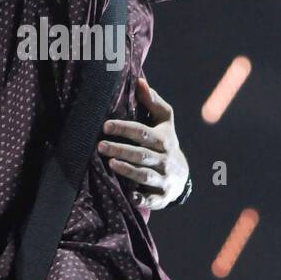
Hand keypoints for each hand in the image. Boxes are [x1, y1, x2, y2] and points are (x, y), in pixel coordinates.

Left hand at [97, 75, 188, 209]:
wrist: (181, 175)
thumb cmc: (166, 142)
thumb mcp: (164, 121)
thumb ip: (152, 102)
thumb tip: (139, 80)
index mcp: (163, 139)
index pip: (142, 132)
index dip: (124, 128)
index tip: (106, 125)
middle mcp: (164, 159)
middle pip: (141, 154)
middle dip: (121, 149)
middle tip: (100, 145)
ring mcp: (163, 178)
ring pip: (144, 175)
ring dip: (128, 170)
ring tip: (110, 163)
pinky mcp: (161, 196)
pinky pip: (151, 199)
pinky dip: (141, 199)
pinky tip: (129, 196)